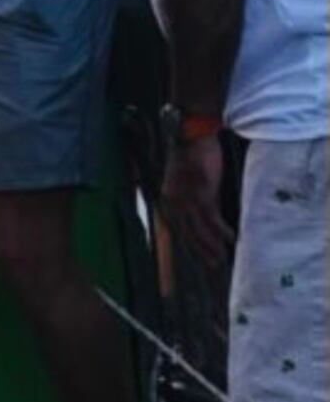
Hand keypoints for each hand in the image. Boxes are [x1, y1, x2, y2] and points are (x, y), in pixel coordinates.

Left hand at [160, 131, 229, 271]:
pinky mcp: (201, 194)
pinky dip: (221, 232)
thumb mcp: (190, 181)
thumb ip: (196, 199)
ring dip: (212, 247)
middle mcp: (173, 202)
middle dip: (200, 252)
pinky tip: (232, 240)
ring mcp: (186, 200)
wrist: (192, 134)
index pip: (177, 230)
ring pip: (199, 231)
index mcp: (168, 199)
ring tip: (223, 259)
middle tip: (213, 267)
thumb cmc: (193, 155)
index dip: (188, 247)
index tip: (199, 260)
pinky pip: (211, 220)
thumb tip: (207, 217)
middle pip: (186, 235)